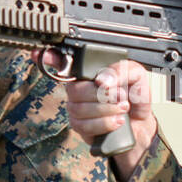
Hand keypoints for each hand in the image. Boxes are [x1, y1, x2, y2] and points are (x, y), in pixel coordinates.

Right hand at [39, 53, 156, 181]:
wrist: (142, 123)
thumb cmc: (135, 96)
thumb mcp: (136, 75)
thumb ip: (122, 70)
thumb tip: (103, 79)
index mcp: (90, 72)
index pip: (63, 62)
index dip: (49, 58)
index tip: (39, 54)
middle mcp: (80, 89)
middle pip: (74, 89)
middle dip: (99, 94)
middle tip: (120, 95)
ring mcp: (78, 108)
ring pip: (78, 109)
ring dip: (105, 109)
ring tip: (123, 107)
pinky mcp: (82, 127)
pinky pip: (84, 126)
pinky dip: (104, 123)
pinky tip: (117, 120)